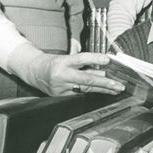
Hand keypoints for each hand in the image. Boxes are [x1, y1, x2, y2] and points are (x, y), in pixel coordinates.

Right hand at [8, 43, 124, 95]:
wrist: (33, 71)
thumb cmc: (54, 62)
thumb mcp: (67, 56)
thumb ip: (83, 59)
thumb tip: (102, 61)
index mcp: (63, 61)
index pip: (81, 58)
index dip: (95, 58)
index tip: (108, 60)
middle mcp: (62, 75)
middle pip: (87, 79)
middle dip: (105, 82)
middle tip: (119, 85)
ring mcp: (61, 87)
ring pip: (86, 88)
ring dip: (103, 89)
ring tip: (116, 89)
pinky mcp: (61, 96)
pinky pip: (80, 94)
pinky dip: (93, 92)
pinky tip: (104, 92)